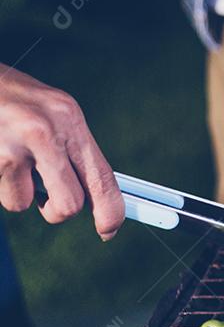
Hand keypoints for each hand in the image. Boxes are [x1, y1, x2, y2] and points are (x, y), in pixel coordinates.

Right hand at [0, 65, 123, 238]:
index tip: (108, 230)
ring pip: (23, 204)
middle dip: (56, 210)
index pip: (102, 177)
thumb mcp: (50, 111)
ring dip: (15, 192)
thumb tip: (93, 195)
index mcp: (67, 117)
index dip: (110, 212)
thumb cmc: (7, 96)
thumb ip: (71, 148)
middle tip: (44, 196)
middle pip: (69, 204)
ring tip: (7, 161)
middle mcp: (43, 131)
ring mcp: (10, 147)